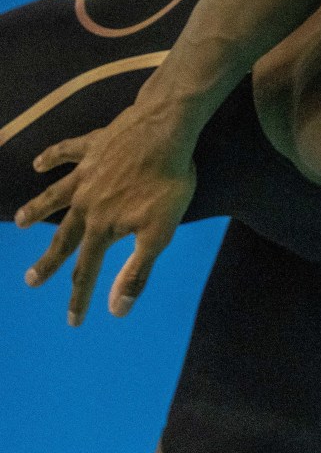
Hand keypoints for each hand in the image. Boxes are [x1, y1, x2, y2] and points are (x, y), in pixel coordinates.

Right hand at [14, 103, 196, 325]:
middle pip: (64, 238)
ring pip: (55, 196)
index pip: (87, 271)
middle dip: (49, 262)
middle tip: (30, 280)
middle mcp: (86, 203)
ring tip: (21, 222)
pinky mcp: (92, 146)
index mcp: (103, 227)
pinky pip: (65, 153)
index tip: (73, 321)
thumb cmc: (168, 183)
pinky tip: (39, 163)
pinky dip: (51, 158)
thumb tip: (116, 310)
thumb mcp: (159, 234)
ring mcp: (85, 173)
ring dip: (37, 209)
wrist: (165, 131)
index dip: (80, 298)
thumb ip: (136, 271)